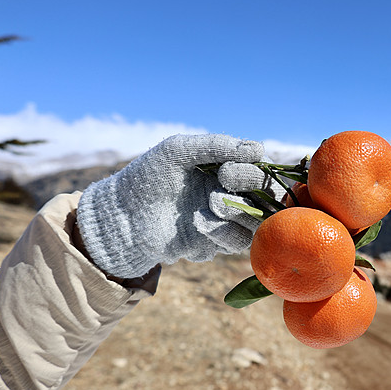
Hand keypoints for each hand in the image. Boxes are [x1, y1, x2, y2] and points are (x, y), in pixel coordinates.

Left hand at [76, 134, 279, 278]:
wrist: (122, 217)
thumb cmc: (147, 177)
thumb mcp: (177, 151)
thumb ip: (216, 146)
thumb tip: (259, 149)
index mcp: (226, 168)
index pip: (261, 171)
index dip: (252, 172)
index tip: (225, 171)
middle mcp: (232, 193)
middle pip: (268, 197)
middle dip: (251, 189)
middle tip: (221, 185)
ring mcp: (225, 220)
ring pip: (257, 222)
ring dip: (238, 212)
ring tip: (211, 204)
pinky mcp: (216, 243)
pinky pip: (238, 242)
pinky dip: (222, 232)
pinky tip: (197, 223)